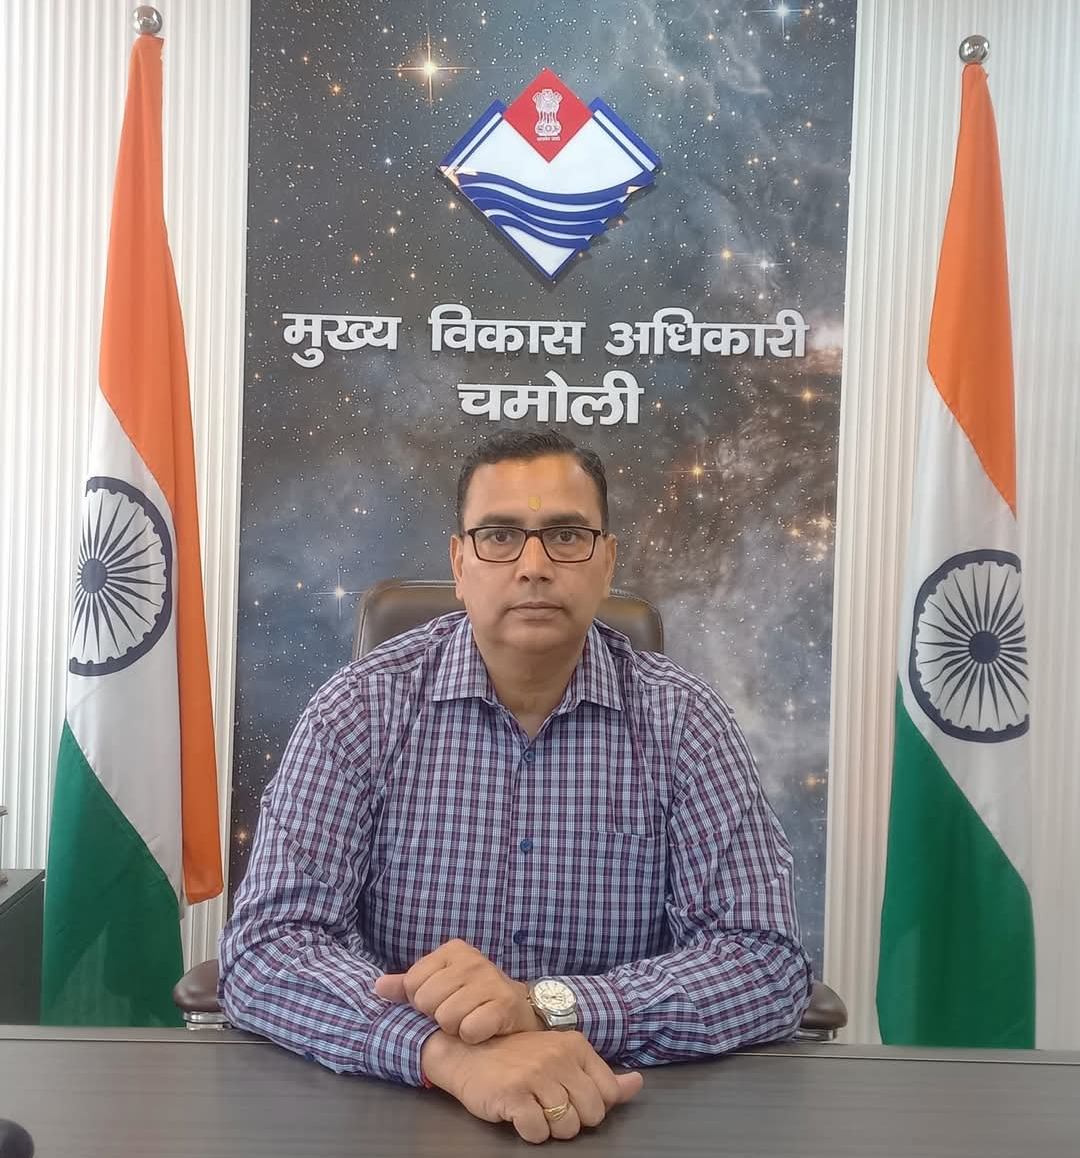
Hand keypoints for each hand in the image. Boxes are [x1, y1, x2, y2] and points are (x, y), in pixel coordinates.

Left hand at [374, 939, 539, 1043]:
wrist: (519, 1008)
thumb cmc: (473, 995)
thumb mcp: (440, 984)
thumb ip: (408, 986)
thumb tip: (377, 987)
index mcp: (452, 950)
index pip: (412, 983)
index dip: (421, 1001)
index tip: (441, 1000)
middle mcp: (471, 960)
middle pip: (427, 1002)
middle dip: (437, 1015)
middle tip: (456, 1012)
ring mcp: (489, 980)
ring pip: (446, 1018)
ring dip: (455, 1028)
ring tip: (469, 1020)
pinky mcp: (504, 1005)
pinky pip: (469, 1030)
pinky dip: (472, 1036)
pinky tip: (483, 1029)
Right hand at [421, 1029, 643, 1143]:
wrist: (468, 1052)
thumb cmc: (517, 1058)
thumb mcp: (562, 1057)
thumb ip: (600, 1075)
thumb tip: (637, 1084)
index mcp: (575, 1046)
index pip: (608, 1093)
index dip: (591, 1106)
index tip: (570, 1098)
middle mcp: (559, 1057)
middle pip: (591, 1115)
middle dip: (573, 1120)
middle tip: (549, 1106)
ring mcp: (536, 1075)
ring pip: (567, 1127)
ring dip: (550, 1128)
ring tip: (533, 1109)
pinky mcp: (514, 1095)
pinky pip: (537, 1133)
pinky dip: (529, 1132)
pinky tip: (518, 1115)